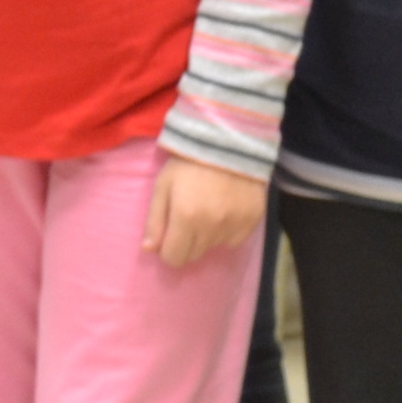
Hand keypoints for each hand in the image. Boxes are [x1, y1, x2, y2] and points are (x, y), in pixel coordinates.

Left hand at [145, 154, 267, 268]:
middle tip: (187, 217)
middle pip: (193, 255)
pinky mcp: (252, 222)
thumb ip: (155, 220)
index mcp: (186, 218)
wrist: (229, 144)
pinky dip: (226, 231)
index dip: (168, 250)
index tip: (169, 235)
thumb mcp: (163, 186)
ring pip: (213, 247)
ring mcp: (234, 226)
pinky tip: (224, 210)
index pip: (174, 258)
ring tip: (207, 208)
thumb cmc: (188, 164)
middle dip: (186, 242)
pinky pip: (233, 240)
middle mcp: (211, 227)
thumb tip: (149, 249)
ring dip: (206, 236)